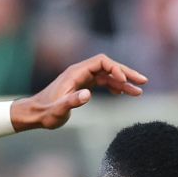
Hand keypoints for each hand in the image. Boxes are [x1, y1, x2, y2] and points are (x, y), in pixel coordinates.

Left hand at [14, 54, 148, 130]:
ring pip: (107, 75)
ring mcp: (82, 78)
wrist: (34, 114)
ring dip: (123, 82)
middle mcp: (80, 72)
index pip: (101, 62)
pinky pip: (102, 82)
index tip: (125, 82)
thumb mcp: (58, 111)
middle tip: (143, 82)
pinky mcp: (82, 86)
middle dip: (126, 73)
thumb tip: (88, 94)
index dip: (115, 69)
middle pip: (108, 66)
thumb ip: (72, 102)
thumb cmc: (45, 113)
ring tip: (138, 92)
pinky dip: (114, 86)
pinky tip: (122, 93)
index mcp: (76, 73)